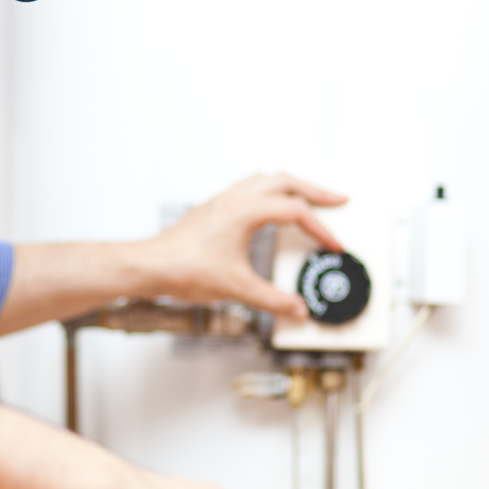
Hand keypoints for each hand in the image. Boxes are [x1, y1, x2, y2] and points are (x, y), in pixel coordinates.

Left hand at [142, 173, 346, 317]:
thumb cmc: (183, 270)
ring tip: (309, 199)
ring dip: (291, 186)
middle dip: (315, 190)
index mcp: (243, 211)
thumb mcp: (236, 289)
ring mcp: (221, 200)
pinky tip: (271, 208)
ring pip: (265, 179)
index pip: (294, 212)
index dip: (320, 229)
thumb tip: (297, 309)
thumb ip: (272, 300)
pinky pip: (248, 187)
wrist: (150, 266)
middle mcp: (233, 199)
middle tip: (338, 201)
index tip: (333, 246)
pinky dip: (269, 192)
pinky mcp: (213, 209)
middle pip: (285, 181)